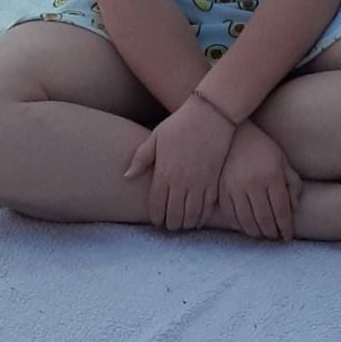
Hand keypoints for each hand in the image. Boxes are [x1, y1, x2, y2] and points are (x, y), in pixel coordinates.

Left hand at [124, 92, 235, 229]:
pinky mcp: (214, 181)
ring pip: (191, 215)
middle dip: (170, 224)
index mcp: (164, 172)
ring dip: (185, 224)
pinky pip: (207, 207)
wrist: (211, 115)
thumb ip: (141, 158)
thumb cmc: (180, 124)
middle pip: (174, 214)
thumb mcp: (155, 137)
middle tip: (169, 226)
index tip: (157, 220)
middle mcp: (181, 181)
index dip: (156, 216)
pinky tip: (198, 219)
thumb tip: (126, 176)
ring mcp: (199, 183)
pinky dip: (202, 217)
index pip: (157, 204)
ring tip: (182, 225)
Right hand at [217, 119, 301, 241]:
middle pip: (265, 219)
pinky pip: (230, 215)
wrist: (235, 134)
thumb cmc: (263, 148)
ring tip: (263, 234)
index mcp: (271, 176)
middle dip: (272, 233)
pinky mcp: (221, 190)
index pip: (281, 210)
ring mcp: (235, 188)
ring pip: (247, 221)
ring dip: (256, 233)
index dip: (286, 227)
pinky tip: (247, 226)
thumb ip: (292, 183)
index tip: (287, 237)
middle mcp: (253, 184)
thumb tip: (294, 207)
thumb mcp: (283, 161)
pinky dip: (239, 226)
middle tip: (275, 237)